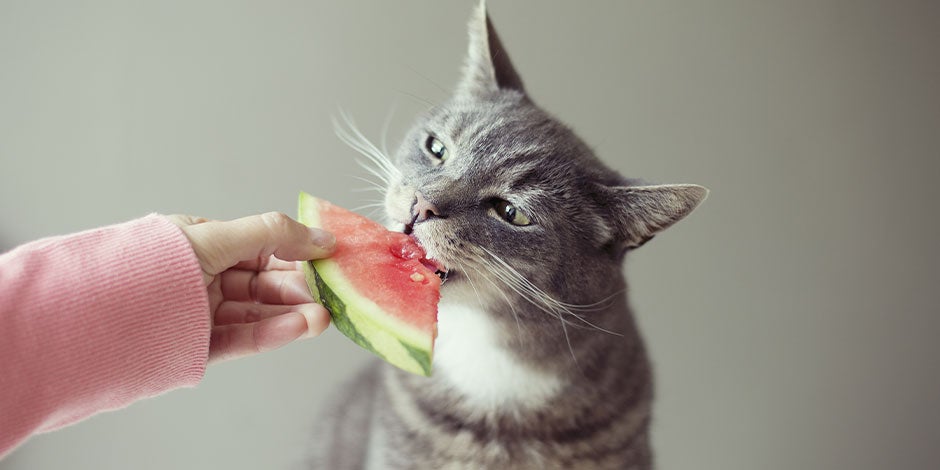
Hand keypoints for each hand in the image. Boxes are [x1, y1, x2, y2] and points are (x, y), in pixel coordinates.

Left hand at [168, 212, 334, 363]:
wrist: (101, 316)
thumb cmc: (153, 265)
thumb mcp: (216, 238)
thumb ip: (273, 235)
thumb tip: (323, 237)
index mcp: (204, 244)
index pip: (262, 247)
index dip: (297, 252)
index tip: (329, 259)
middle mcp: (204, 278)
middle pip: (264, 284)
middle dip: (298, 289)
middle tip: (330, 295)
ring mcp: (202, 314)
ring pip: (258, 315)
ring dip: (293, 316)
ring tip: (322, 319)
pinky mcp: (201, 347)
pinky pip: (243, 339)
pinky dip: (272, 334)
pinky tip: (298, 328)